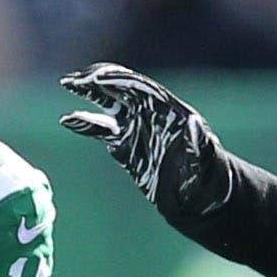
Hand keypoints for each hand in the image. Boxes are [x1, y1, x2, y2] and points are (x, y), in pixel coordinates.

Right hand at [58, 63, 233, 220]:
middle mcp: (150, 114)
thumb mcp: (206, 160)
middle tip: (73, 79)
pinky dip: (85, 124)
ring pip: (108, 106)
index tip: (96, 79)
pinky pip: (103, 132)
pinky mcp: (127, 148)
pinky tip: (67, 119)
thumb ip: (199, 143)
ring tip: (67, 84)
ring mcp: (137, 129)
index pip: (139, 89)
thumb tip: (194, 124)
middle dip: (97, 81)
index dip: (118, 81)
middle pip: (120, 90)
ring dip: (88, 94)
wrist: (201, 197)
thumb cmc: (210, 177)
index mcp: (168, 110)